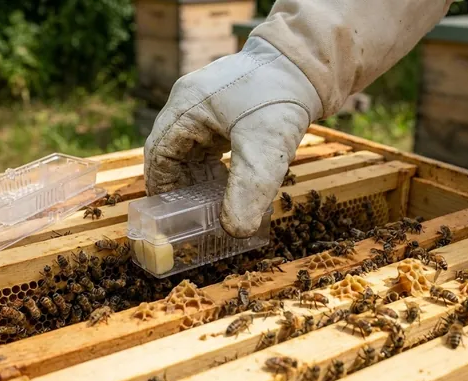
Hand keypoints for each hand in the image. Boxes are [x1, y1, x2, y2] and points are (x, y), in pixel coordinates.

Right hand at [143, 37, 322, 237]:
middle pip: (171, 150)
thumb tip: (234, 231)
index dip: (162, 185)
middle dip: (181, 183)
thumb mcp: (264, 151)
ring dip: (198, 174)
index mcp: (186, 106)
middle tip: (191, 212)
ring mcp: (206, 102)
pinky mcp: (224, 106)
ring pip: (190, 146)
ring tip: (211, 201)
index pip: (158, 152)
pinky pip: (208, 140)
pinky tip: (228, 180)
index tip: (170, 213)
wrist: (309, 63)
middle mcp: (189, 101)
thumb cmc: (281, 98)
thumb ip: (247, 193)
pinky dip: (213, 163)